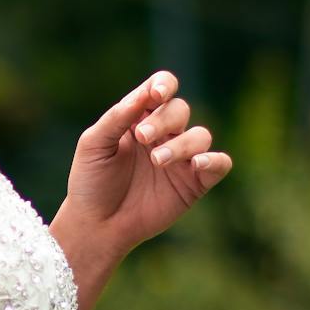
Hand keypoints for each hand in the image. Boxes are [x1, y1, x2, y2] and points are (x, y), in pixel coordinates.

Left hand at [63, 69, 231, 260]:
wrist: (96, 225)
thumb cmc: (91, 182)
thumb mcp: (94, 144)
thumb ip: (117, 117)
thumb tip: (144, 93)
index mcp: (139, 118)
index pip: (161, 88)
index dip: (164, 85)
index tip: (156, 95)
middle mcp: (164, 134)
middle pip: (180, 109)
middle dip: (164, 120)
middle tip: (142, 137)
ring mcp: (181, 159)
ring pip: (200, 135)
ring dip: (182, 144)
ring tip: (157, 161)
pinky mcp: (195, 183)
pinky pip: (219, 164)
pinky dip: (214, 160)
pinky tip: (196, 164)